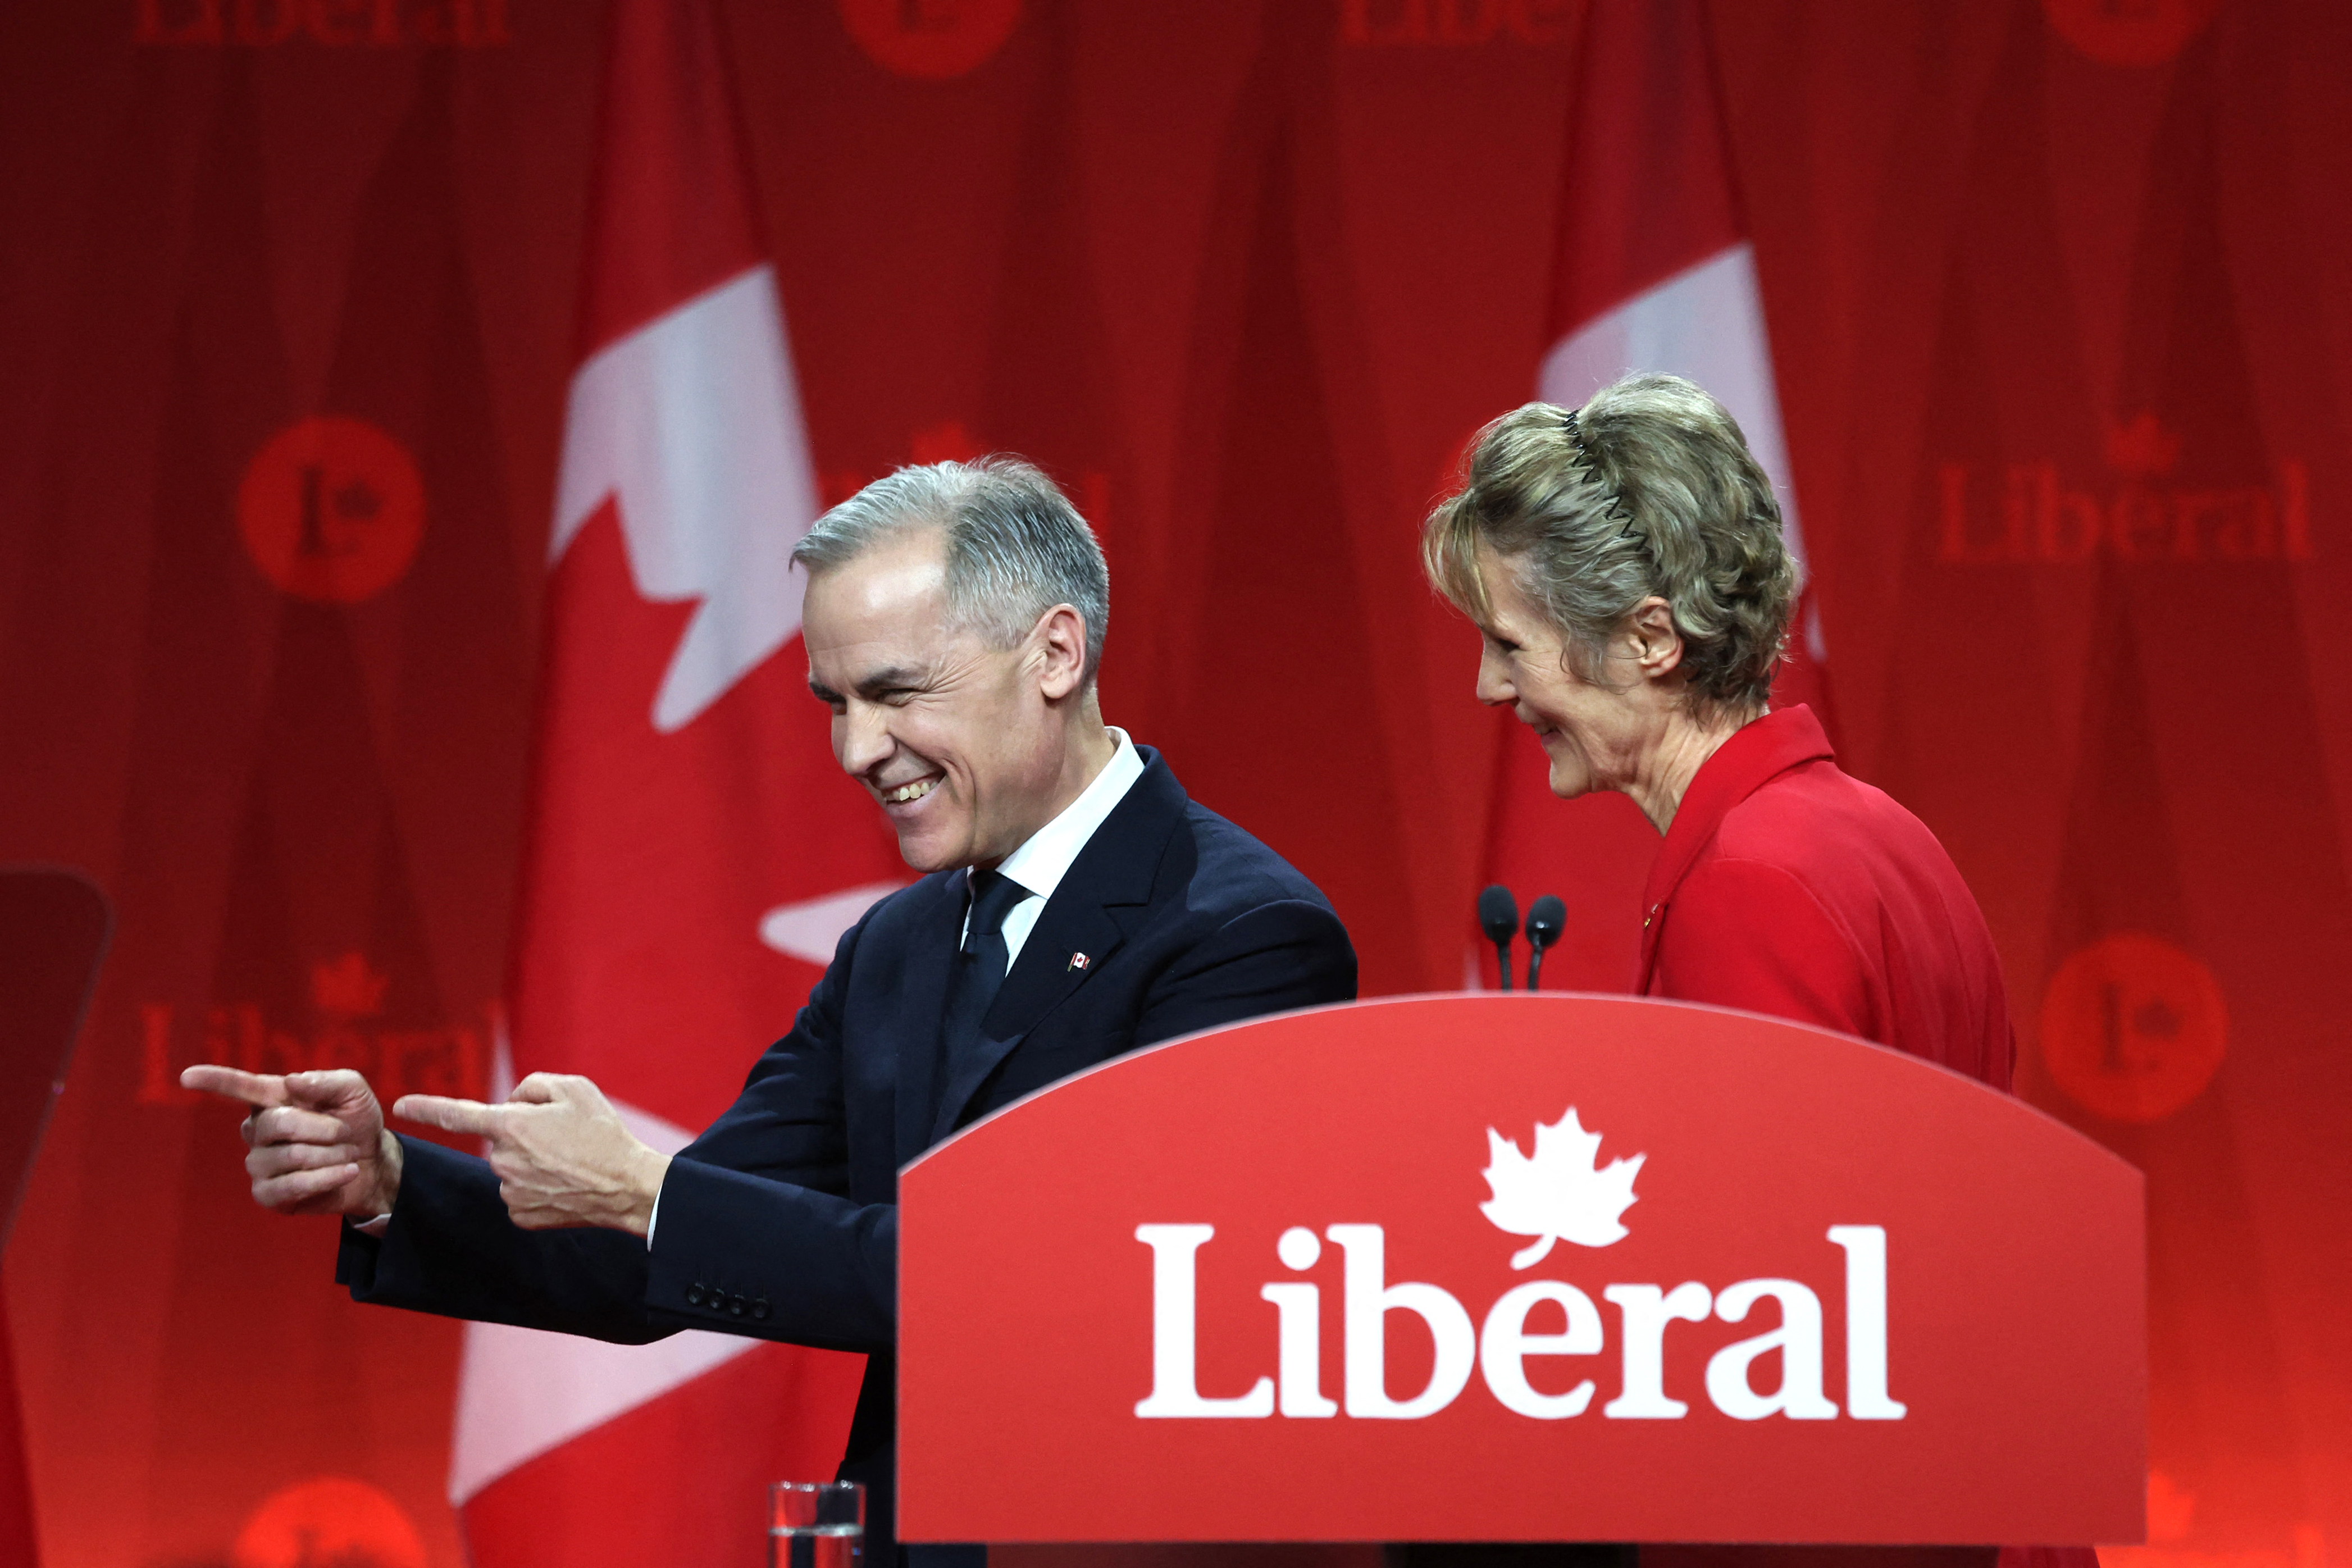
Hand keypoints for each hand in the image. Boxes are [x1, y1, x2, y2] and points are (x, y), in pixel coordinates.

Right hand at [180, 1065, 403, 1217]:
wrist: (373, 1163)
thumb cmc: (356, 1120)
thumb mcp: (353, 1092)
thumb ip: (327, 1082)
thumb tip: (291, 1082)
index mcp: (272, 1099)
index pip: (240, 1087)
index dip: (214, 1081)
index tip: (187, 1077)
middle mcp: (257, 1130)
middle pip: (277, 1123)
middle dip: (323, 1128)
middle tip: (344, 1132)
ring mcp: (258, 1163)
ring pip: (289, 1156)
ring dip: (329, 1154)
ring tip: (345, 1153)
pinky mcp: (267, 1194)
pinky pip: (291, 1186)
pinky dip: (326, 1177)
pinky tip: (345, 1172)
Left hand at [396, 1073, 669, 1235]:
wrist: (628, 1187)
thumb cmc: (603, 1133)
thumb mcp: (576, 1088)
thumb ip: (535, 1085)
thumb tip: (513, 1103)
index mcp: (511, 1125)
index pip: (457, 1113)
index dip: (426, 1107)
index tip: (401, 1105)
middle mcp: (502, 1160)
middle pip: (501, 1139)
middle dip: (524, 1133)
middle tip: (564, 1137)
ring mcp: (509, 1192)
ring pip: (511, 1167)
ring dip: (532, 1161)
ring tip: (571, 1162)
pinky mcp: (520, 1215)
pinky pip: (519, 1194)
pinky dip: (538, 1187)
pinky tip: (565, 1185)